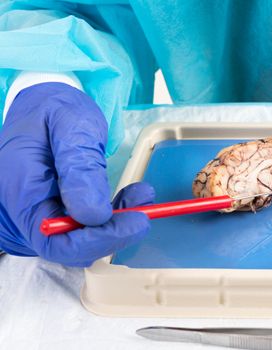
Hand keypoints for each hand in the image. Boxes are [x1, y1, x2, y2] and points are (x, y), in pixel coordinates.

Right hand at [0, 82, 152, 266]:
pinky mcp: (58, 207)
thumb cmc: (54, 108)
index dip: (97, 240)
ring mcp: (42, 209)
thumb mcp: (70, 125)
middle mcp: (27, 207)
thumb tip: (93, 214)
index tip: (134, 222)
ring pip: (82, 237)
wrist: (45, 103)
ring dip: (117, 223)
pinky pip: (86, 223)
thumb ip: (80, 168)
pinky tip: (133, 196)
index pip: (54, 240)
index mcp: (21, 188)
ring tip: (142, 196)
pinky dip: (113, 214)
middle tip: (144, 213)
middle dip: (112, 234)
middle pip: (68, 246)